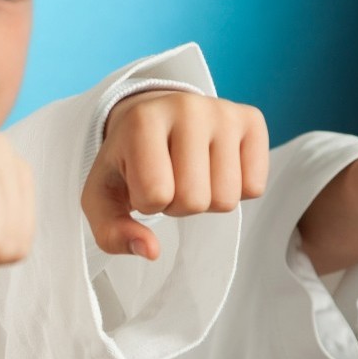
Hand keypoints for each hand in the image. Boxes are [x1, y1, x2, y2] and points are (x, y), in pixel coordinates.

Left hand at [83, 91, 268, 259]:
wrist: (153, 118)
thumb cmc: (128, 161)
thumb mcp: (102, 197)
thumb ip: (112, 233)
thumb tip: (151, 251)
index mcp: (142, 120)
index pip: (155, 195)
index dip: (147, 203)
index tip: (141, 181)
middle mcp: (187, 107)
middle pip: (194, 199)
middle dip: (178, 204)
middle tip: (169, 179)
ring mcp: (223, 111)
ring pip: (226, 198)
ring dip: (206, 199)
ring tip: (190, 174)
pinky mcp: (252, 120)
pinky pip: (255, 187)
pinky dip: (235, 190)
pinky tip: (215, 167)